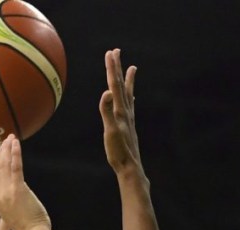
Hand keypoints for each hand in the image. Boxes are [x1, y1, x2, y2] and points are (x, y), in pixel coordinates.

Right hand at [0, 135, 49, 229]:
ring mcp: (8, 191)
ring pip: (5, 166)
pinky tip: (15, 143)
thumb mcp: (15, 216)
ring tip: (9, 138)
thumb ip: (12, 204)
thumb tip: (18, 198)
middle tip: (3, 142)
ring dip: (7, 150)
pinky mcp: (18, 188)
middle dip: (0, 154)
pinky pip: (15, 167)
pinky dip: (15, 153)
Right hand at [100, 48, 142, 176]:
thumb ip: (107, 111)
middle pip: (121, 85)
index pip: (114, 85)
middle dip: (118, 68)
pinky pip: (129, 107)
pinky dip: (129, 98)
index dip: (112, 68)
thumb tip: (106, 93)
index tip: (111, 52)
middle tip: (117, 51)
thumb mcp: (110, 131)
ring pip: (127, 94)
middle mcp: (126, 112)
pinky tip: (131, 98)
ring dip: (127, 80)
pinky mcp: (129, 127)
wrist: (131, 168)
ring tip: (132, 68)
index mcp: (120, 111)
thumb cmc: (119, 153)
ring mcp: (128, 119)